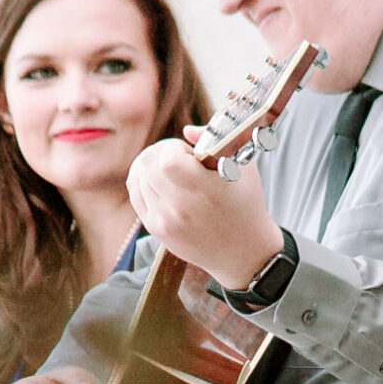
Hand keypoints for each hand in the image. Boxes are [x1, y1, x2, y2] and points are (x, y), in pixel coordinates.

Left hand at [126, 132, 283, 290]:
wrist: (243, 252)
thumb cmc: (246, 205)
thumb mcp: (243, 167)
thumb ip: (215, 142)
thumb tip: (187, 131)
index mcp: (206, 191)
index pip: (168, 160)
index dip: (173, 148)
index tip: (189, 153)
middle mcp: (181, 208)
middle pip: (147, 165)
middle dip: (160, 153)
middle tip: (178, 157)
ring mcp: (165, 221)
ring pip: (138, 178)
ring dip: (151, 166)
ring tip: (172, 170)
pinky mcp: (157, 230)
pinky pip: (136, 194)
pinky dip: (144, 181)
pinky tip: (160, 180)